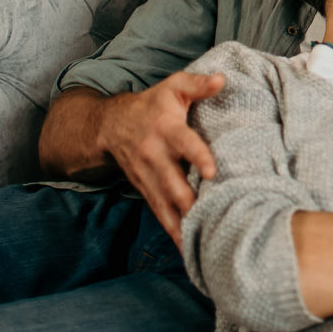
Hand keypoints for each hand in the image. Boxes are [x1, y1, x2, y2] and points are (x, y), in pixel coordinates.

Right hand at [97, 71, 226, 242]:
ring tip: (202, 244)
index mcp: (167, 128)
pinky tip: (187, 251)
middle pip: (173, 183)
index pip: (184, 143)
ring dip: (182, 225)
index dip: (197, 156)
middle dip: (190, 203)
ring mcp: (148, 176)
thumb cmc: (152, 105)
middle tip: (211, 219)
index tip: (212, 172)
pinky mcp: (146, 190)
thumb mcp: (173, 86)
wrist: (110, 126)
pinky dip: (173, 233)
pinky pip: (160, 214)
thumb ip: (197, 84)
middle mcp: (155, 155)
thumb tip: (222, 80)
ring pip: (165, 204)